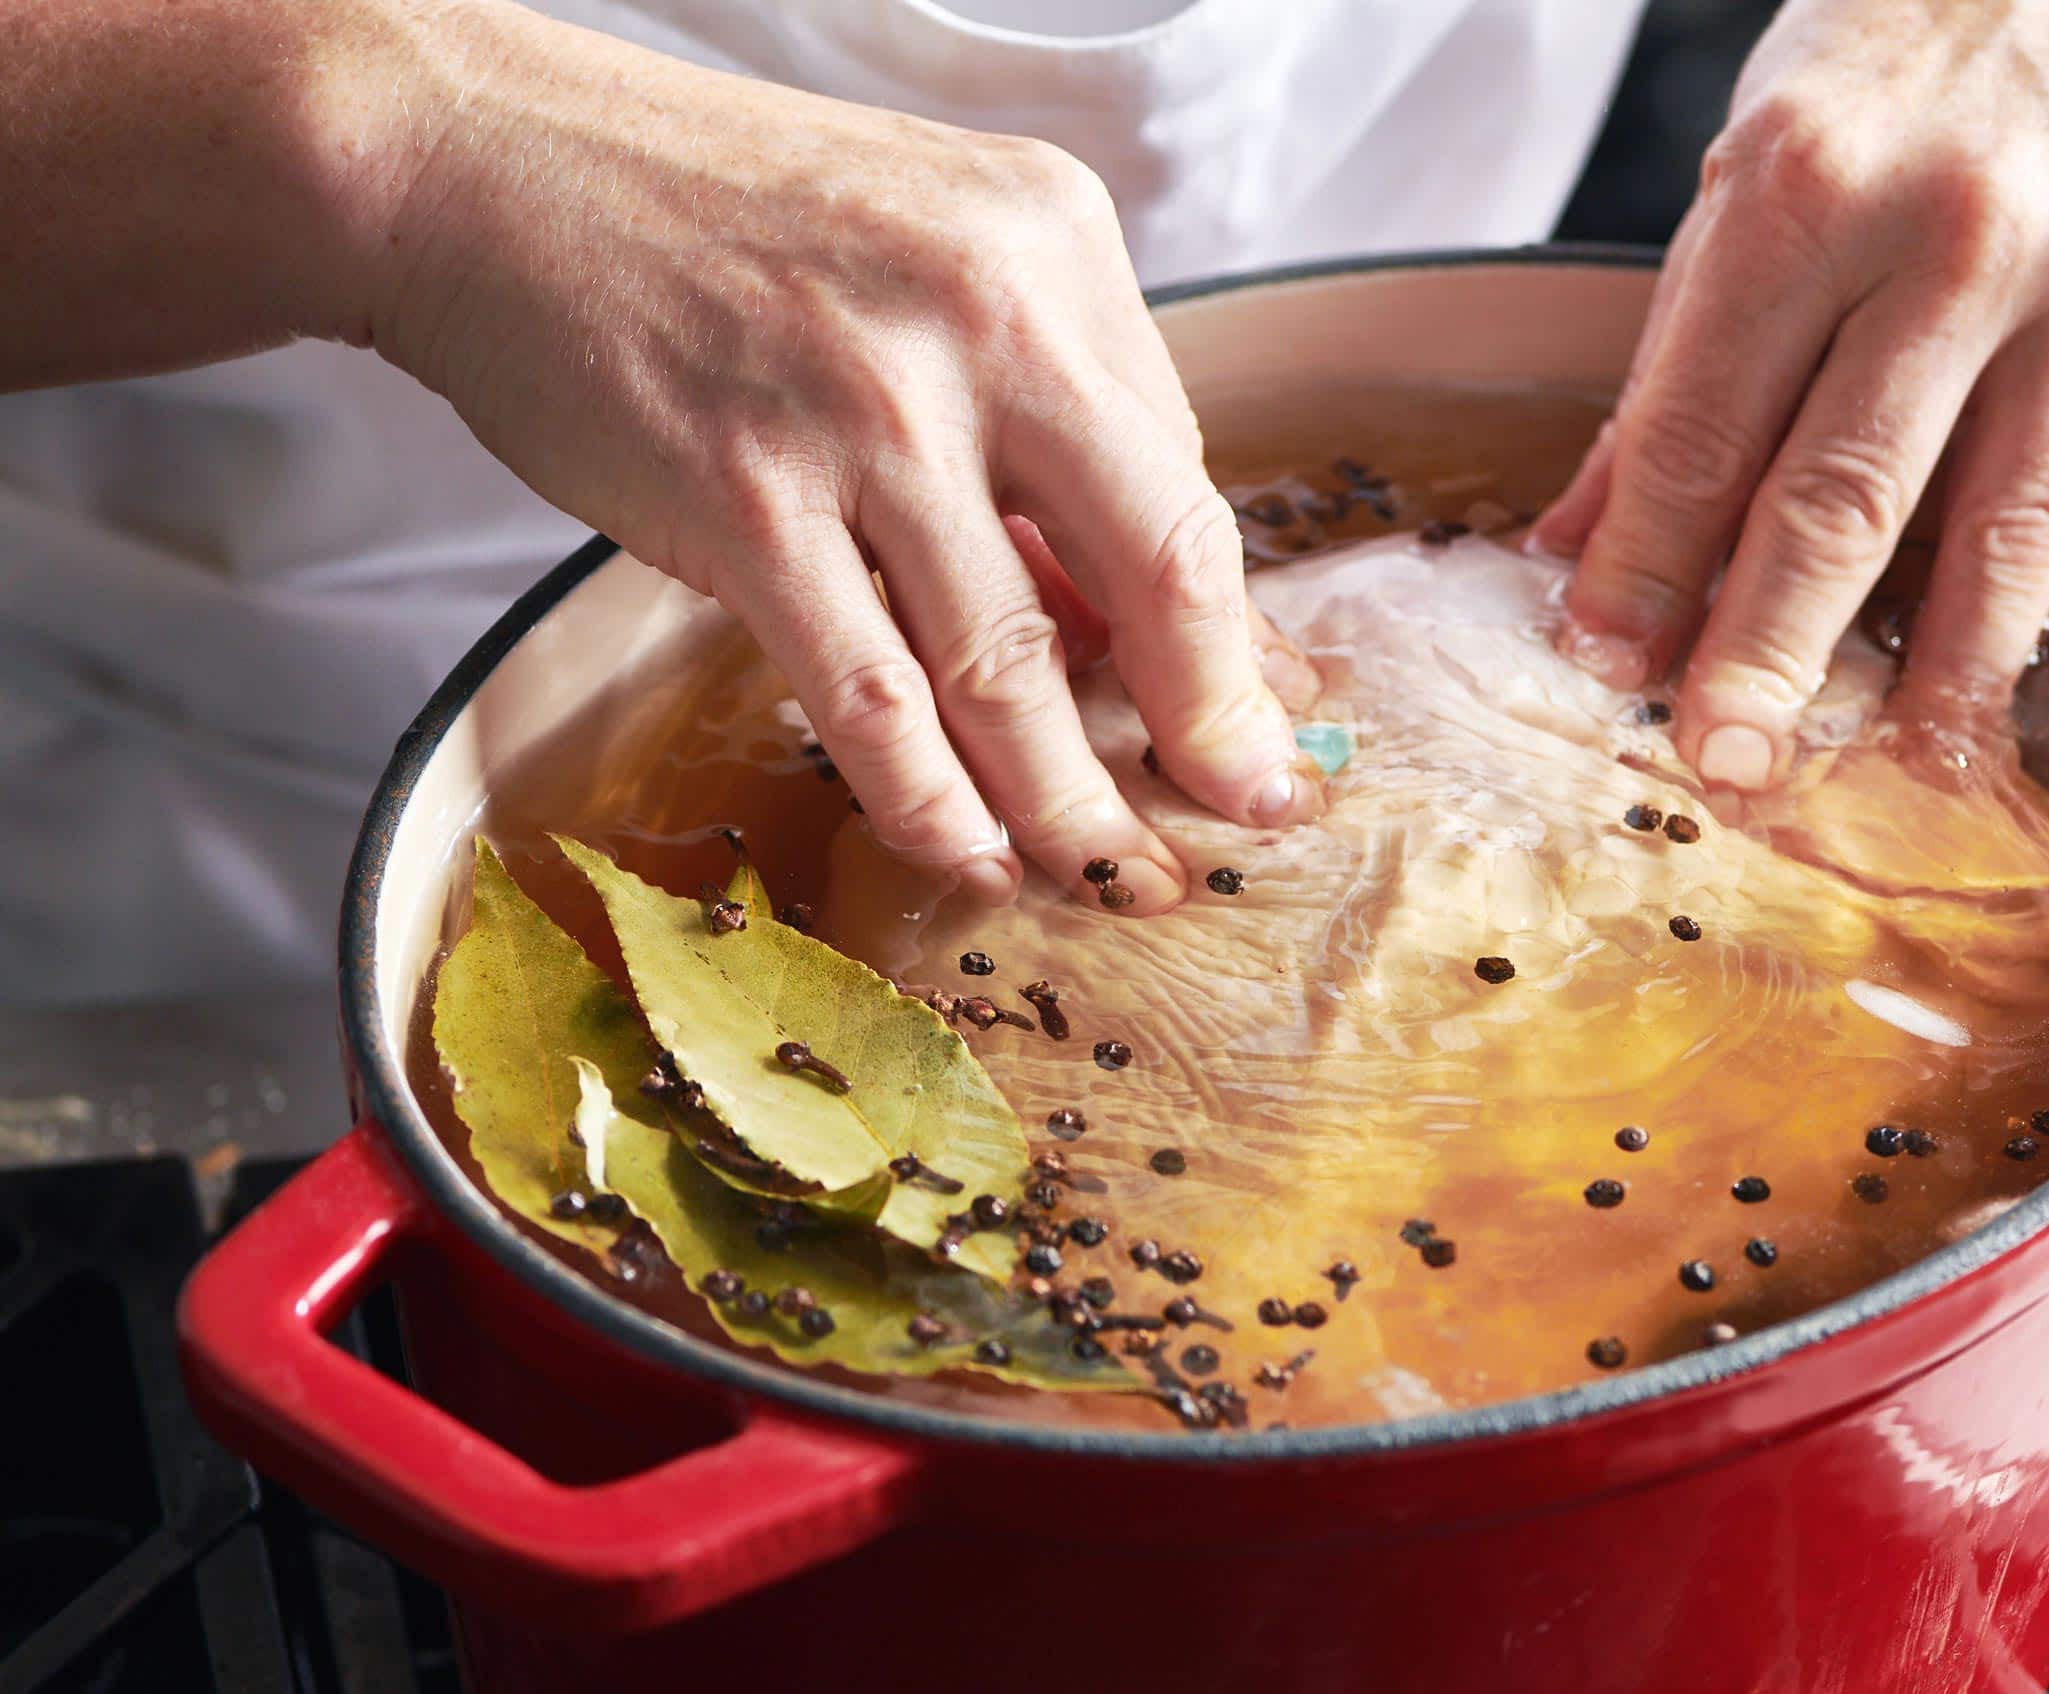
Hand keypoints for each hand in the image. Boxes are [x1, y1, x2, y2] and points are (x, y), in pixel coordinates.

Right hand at [369, 4, 1318, 910]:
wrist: (489, 159)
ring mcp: (863, 410)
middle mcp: (983, 315)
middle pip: (1155, 570)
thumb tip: (1156, 618)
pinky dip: (930, 801)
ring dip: (1068, 804)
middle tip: (1236, 827)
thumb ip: (1046, 425)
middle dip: (1210, 730)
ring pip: (1011, 665)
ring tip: (1103, 880)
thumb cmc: (716, 219)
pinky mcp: (744, 497)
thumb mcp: (932, 263)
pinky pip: (870, 698)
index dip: (1233, 633)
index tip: (1260, 727)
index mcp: (1053, 247)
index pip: (1185, 479)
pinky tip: (970, 856)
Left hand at [1531, 0, 2048, 785]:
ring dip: (1942, 675)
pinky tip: (2006, 633)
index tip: (1613, 663)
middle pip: (1848, 502)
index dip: (1652, 568)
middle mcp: (1962, 228)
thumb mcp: (1749, 180)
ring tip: (1891, 763)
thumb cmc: (1899, 67)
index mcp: (1811, 181)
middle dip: (1772, 659)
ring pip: (2010, 531)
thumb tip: (1586, 553)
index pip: (1709, 429)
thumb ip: (1675, 376)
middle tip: (1726, 766)